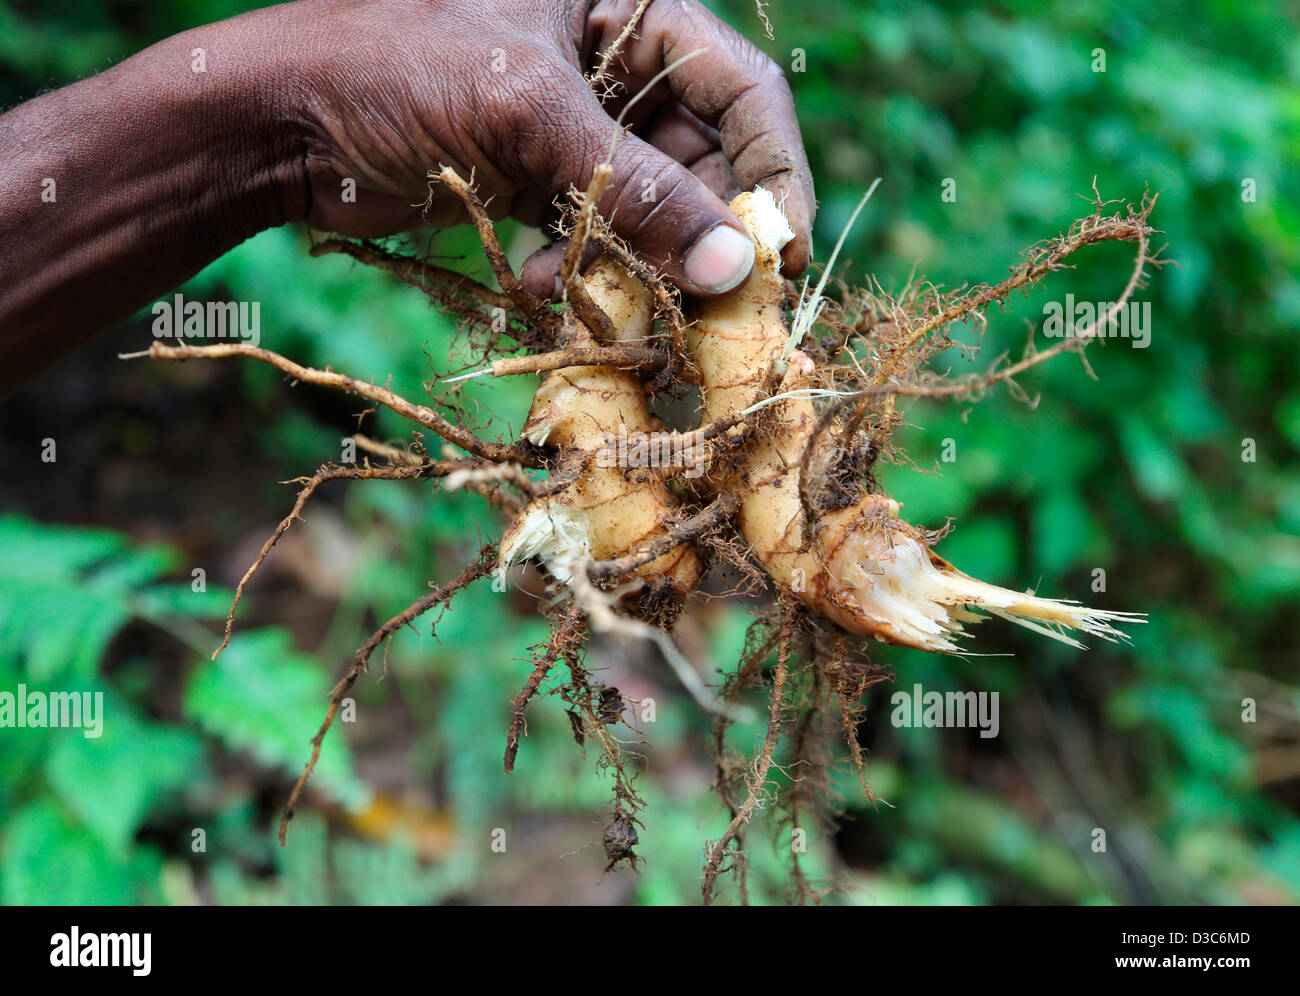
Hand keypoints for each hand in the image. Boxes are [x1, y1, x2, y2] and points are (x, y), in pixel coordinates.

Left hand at [281, 0, 815, 295]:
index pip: (741, 89)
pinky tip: (534, 282)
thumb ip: (639, 189)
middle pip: (704, 163)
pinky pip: (597, 239)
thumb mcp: (528, 116)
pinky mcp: (541, 181)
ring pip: (651, 213)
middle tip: (701, 310)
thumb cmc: (393, 70)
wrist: (277, 120)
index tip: (779, 256)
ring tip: (602, 299)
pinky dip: (580, 272)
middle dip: (697, 239)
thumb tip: (736, 266)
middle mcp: (614, 64)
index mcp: (627, 5)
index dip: (771, 174)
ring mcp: (576, 128)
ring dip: (633, 266)